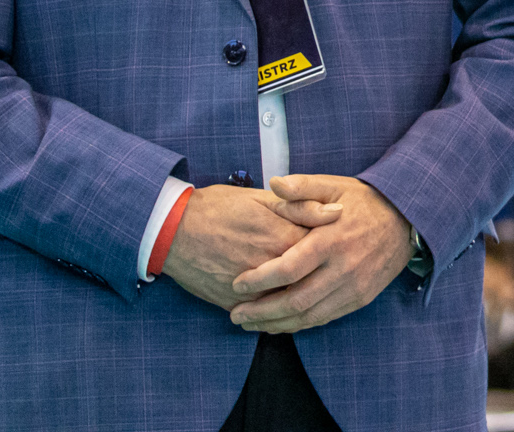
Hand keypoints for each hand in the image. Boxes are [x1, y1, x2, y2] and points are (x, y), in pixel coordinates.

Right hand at [161, 184, 333, 311]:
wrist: (173, 230)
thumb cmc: (218, 208)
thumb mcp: (262, 199)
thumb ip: (303, 207)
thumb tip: (338, 212)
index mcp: (283, 238)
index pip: (323, 249)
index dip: (334, 247)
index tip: (341, 245)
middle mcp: (270, 268)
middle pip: (311, 279)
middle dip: (324, 277)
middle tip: (331, 272)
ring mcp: (251, 290)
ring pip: (289, 302)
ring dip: (305, 299)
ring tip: (316, 292)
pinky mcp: (233, 303)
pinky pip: (264, 315)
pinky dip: (278, 313)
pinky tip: (288, 308)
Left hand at [227, 176, 414, 332]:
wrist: (409, 218)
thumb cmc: (366, 202)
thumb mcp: (335, 186)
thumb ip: (303, 186)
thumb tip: (274, 184)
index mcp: (331, 240)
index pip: (288, 269)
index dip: (258, 281)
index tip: (237, 284)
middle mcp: (343, 268)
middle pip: (294, 301)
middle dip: (260, 312)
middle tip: (236, 315)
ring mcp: (354, 286)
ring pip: (309, 316)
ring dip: (277, 324)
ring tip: (252, 324)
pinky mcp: (361, 297)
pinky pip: (325, 318)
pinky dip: (300, 325)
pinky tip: (282, 324)